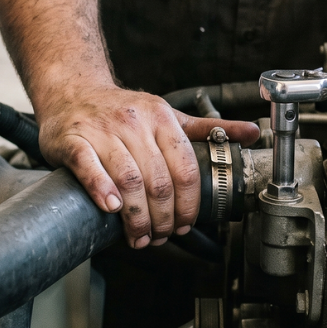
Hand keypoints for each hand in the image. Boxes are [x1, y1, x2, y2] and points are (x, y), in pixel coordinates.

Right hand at [37, 85, 259, 248]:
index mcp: (162, 117)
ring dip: (137, 216)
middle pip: (159, 181)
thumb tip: (253, 133)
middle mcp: (134, 122)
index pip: (185, 169)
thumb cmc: (124, 110)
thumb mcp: (169, 115)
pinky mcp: (73, 140)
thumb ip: (210, 129)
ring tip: (139, 236)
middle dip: (163, 218)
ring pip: (129, 180)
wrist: (73, 91)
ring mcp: (102, 130)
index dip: (189, 204)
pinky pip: (90, 167)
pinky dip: (102, 190)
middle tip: (161, 236)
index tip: (186, 224)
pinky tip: (112, 209)